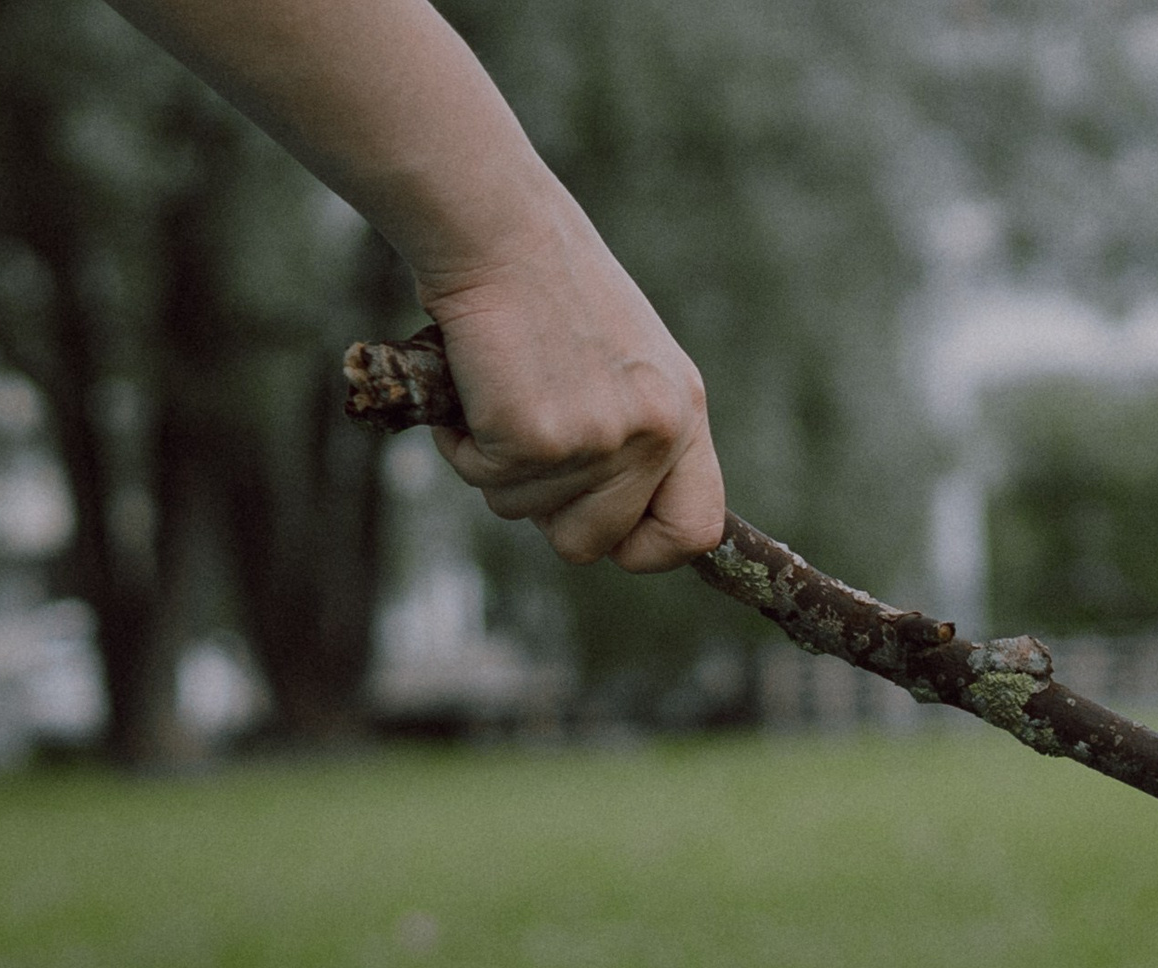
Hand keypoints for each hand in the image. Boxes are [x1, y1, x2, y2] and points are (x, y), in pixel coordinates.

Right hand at [418, 215, 725, 573]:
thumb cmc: (545, 288)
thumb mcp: (623, 364)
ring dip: (496, 465)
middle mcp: (656, 432)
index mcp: (684, 413)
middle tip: (522, 441)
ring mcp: (601, 439)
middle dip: (544, 509)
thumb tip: (610, 522)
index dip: (645, 550)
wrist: (497, 228)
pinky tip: (473, 382)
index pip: (696, 530)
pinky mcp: (538, 437)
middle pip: (594, 543)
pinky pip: (485, 478)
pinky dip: (461, 443)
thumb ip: (632, 435)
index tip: (607, 536)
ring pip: (526, 512)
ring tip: (500, 387)